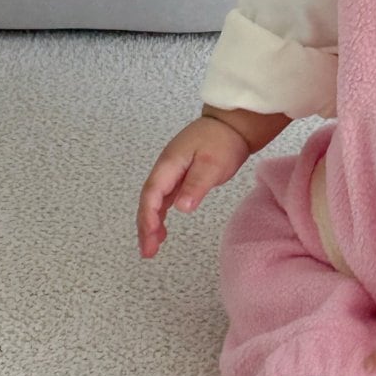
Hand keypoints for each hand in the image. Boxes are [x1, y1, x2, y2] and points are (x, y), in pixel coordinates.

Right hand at [137, 117, 249, 257]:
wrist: (231, 124)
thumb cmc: (222, 140)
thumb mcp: (212, 164)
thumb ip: (195, 185)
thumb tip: (180, 208)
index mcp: (169, 165)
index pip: (152, 194)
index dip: (148, 217)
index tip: (151, 237)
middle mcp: (165, 169)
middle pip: (148, 200)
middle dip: (144, 227)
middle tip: (147, 252)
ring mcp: (171, 172)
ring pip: (154, 201)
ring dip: (150, 223)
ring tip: (152, 247)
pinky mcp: (179, 175)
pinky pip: (163, 199)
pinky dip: (160, 215)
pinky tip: (162, 228)